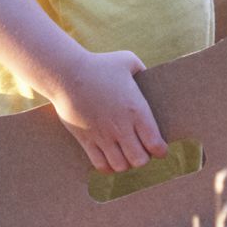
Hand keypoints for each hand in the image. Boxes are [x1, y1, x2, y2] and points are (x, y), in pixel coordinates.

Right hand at [50, 50, 167, 171]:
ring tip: (124, 154)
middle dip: (143, 158)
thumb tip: (149, 79)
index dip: (160, 150)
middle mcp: (121, 127)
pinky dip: (108, 166)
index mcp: (136, 110)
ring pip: (120, 166)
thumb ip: (143, 70)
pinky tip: (109, 157)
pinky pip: (100, 165)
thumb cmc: (99, 65)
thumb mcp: (127, 60)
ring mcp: (102, 135)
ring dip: (125, 163)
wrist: (66, 73)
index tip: (159, 147)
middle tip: (140, 149)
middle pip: (140, 160)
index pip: (156, 144)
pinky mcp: (86, 140)